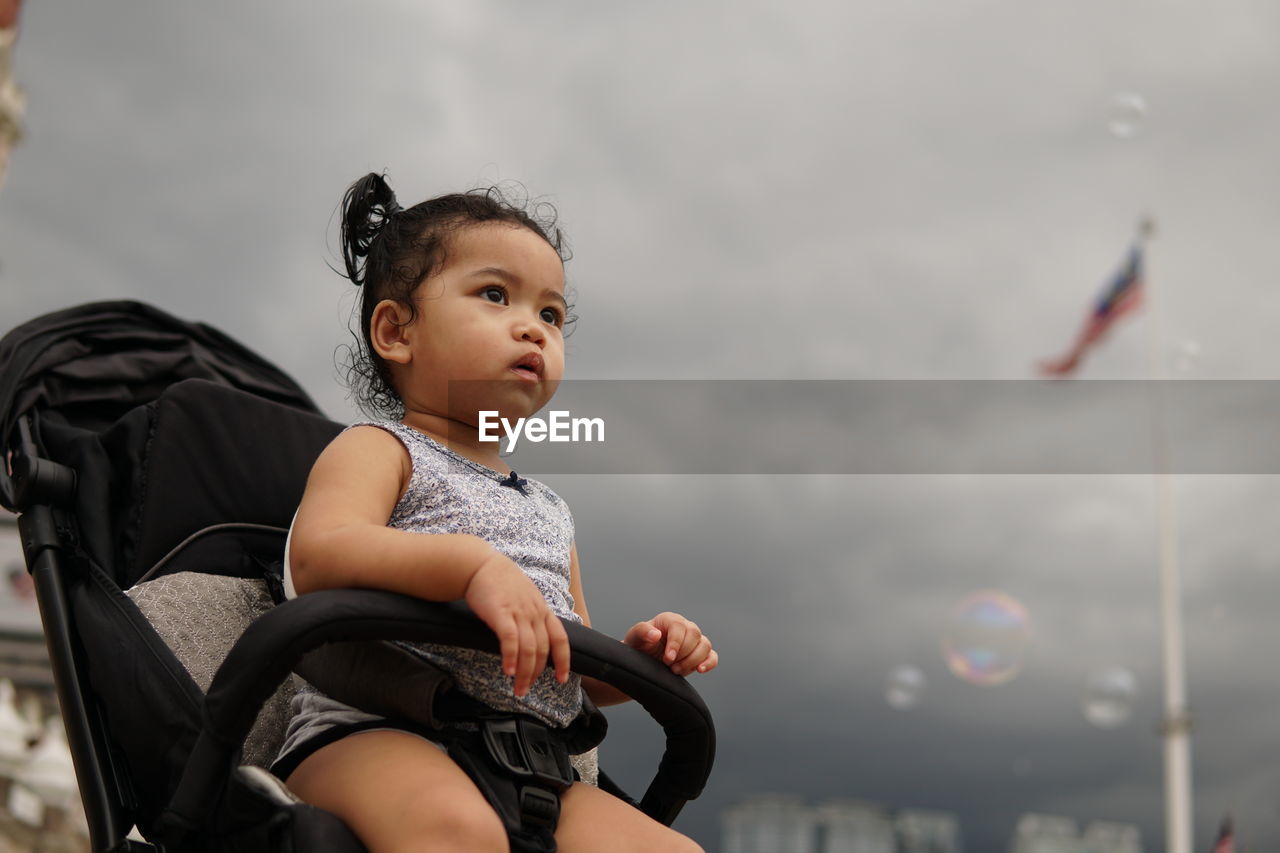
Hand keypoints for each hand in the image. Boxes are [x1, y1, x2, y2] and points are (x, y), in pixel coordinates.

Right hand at [464, 552, 570, 696]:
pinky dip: (511, 658)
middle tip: (525, 691)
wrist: (480, 565)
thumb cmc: (500, 582)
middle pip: (543, 650)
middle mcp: (534, 612)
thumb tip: (534, 640)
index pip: (561, 639)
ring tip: (518, 689)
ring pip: (529, 649)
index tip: (562, 679)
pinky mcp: (501, 613)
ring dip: (525, 673)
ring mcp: (519, 612)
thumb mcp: (525, 597)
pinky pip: (510, 640)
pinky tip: (508, 671)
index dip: (564, 661)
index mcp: (542, 610)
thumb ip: (531, 616)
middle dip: (536, 674)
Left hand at [623, 612, 717, 676]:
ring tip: (676, 670)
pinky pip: (712, 656)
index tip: (667, 659)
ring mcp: (694, 640)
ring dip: (693, 660)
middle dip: (683, 653)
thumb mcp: (634, 637)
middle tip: (669, 665)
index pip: (679, 627)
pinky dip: (709, 663)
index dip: (675, 643)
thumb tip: (656, 634)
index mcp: (670, 620)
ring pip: (705, 645)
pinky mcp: (700, 654)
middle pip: (695, 634)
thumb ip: (642, 631)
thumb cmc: (639, 645)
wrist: (643, 660)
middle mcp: (685, 627)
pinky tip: (700, 670)